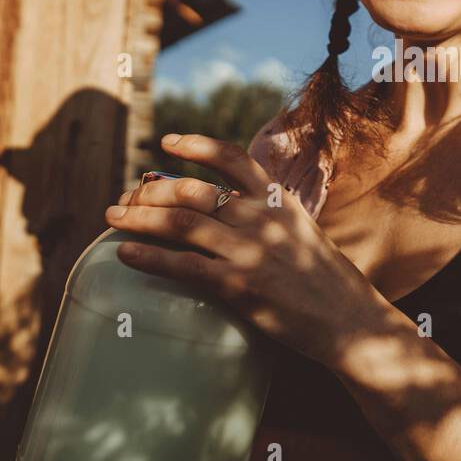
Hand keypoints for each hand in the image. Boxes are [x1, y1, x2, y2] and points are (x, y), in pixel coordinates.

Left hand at [104, 133, 393, 367]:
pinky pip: (182, 265)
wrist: (350, 318)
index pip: (232, 158)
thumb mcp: (303, 231)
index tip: (167, 142)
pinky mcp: (239, 285)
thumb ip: (270, 217)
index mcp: (277, 200)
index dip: (195, 145)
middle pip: (192, 189)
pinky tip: (124, 254)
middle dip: (149, 189)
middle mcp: (261, 217)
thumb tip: (233, 210)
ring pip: (180, 223)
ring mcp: (249, 250)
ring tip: (110, 217)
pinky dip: (148, 257)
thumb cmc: (326, 280)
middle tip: (124, 197)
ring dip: (138, 217)